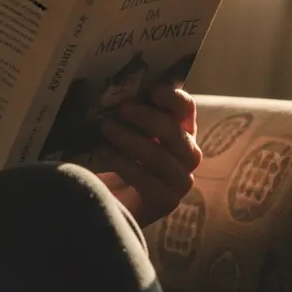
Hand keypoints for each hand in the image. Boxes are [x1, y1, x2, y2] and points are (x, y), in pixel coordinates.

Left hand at [97, 85, 200, 226]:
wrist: (112, 202)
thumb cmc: (121, 158)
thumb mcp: (129, 130)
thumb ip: (133, 113)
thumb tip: (122, 91)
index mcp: (183, 131)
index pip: (186, 109)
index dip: (172, 98)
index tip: (152, 89)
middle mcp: (188, 155)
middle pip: (174, 131)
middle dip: (146, 117)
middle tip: (121, 109)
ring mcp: (180, 181)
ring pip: (159, 155)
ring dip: (129, 138)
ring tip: (106, 127)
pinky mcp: (166, 201)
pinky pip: (145, 179)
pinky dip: (122, 163)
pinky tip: (103, 151)